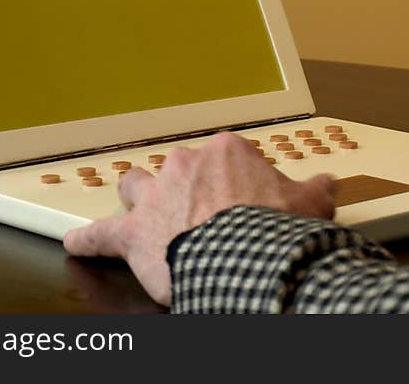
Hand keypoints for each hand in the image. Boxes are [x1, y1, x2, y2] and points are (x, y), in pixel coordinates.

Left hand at [63, 132, 335, 305]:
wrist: (245, 255)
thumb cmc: (274, 228)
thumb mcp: (310, 204)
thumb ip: (316, 189)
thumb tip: (329, 183)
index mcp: (225, 153)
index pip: (225, 159)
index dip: (234, 182)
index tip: (245, 201)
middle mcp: (186, 166)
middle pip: (178, 168)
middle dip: (185, 185)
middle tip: (199, 209)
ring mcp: (156, 198)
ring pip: (135, 186)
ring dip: (137, 197)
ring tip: (141, 212)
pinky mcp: (134, 235)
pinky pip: (101, 235)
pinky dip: (89, 240)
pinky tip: (79, 243)